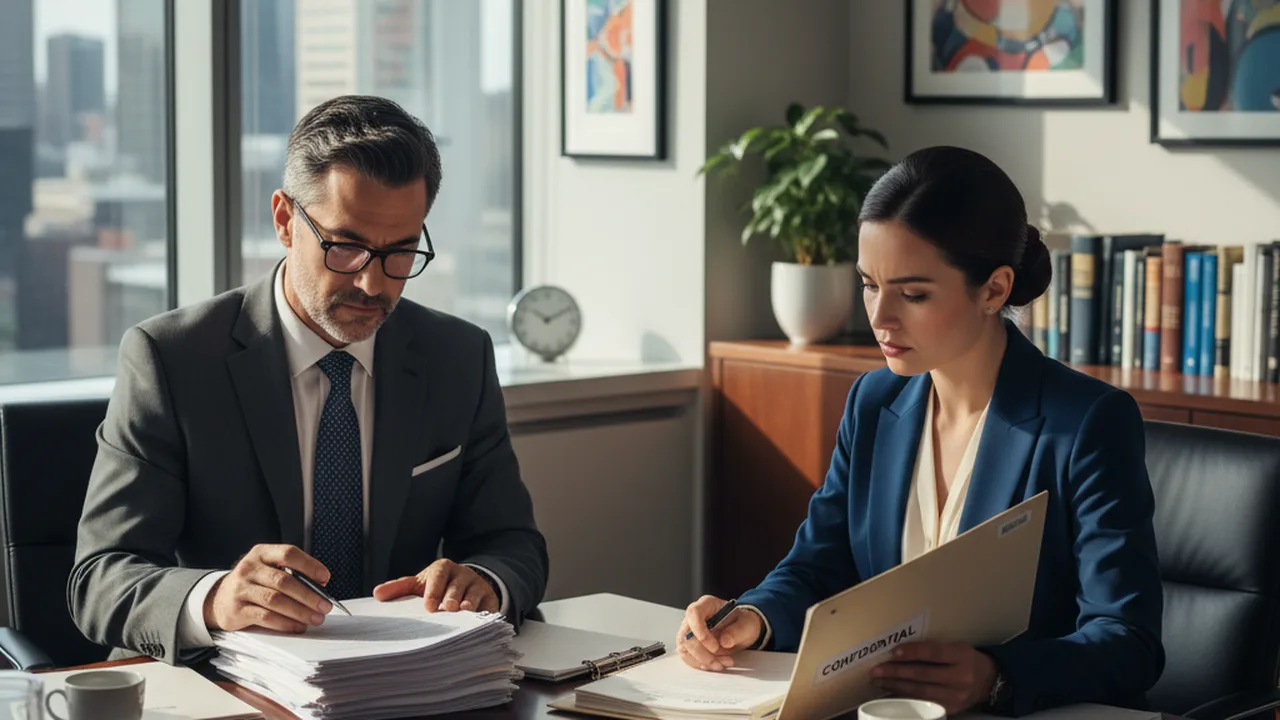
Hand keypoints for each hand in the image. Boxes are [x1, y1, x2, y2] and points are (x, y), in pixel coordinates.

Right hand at [203, 544, 333, 633]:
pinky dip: (285, 623)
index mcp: (262, 553)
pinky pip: (265, 617)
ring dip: (300, 611)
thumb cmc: (254, 583)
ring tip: (316, 618)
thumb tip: (321, 585)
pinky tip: (298, 626)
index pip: (288, 554)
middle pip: (284, 581)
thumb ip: (292, 573)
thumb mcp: (269, 570)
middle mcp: (249, 568)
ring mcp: (241, 589)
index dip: (309, 565)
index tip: (325, 578)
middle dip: (309, 595)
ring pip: (276, 600)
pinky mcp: (237, 610)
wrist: (219, 599)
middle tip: (325, 606)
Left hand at [372, 559, 499, 612]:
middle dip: (453, 596)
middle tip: (448, 609)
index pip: (439, 574)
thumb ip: (399, 589)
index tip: (428, 606)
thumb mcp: (418, 585)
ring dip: (470, 604)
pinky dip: (484, 614)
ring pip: (475, 594)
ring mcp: (478, 586)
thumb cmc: (436, 587)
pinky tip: (479, 624)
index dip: (434, 589)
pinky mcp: (490, 599)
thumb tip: (377, 594)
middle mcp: (462, 575)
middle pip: (458, 584)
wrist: (464, 586)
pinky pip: (489, 606)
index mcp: (443, 568)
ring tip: (464, 613)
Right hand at [675, 596, 762, 671]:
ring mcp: (690, 631)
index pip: (694, 613)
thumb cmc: (742, 623)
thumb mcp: (747, 624)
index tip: (714, 646)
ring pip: (685, 648)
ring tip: (721, 664)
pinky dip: (701, 664)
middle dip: (703, 653)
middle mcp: (694, 616)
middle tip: (720, 661)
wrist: (742, 631)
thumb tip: (724, 641)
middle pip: (687, 635)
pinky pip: (687, 657)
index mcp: (707, 604)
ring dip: (702, 661)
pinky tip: (714, 665)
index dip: (700, 631)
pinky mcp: (689, 644)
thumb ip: (737, 631)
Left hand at [870, 641, 998, 715]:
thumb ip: (933, 649)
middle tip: (877, 670)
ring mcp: (955, 696)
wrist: (988, 681)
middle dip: (897, 672)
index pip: (934, 653)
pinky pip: (924, 703)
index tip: (893, 651)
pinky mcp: (951, 709)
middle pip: (923, 674)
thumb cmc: (966, 659)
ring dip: (896, 686)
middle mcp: (960, 677)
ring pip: (921, 691)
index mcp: (961, 656)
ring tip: (879, 681)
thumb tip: (899, 650)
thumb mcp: (956, 648)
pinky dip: (905, 697)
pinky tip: (892, 693)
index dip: (913, 652)